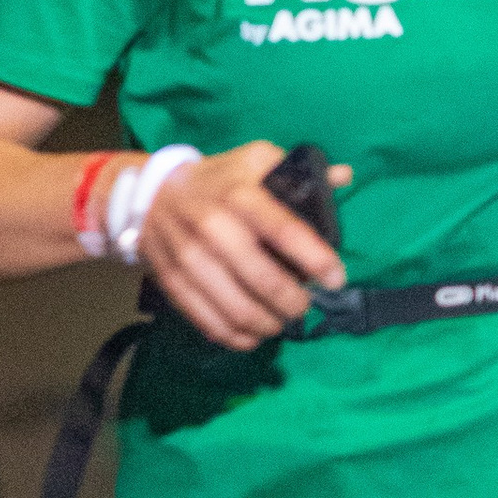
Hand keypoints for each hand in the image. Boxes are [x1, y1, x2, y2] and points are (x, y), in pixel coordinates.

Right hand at [135, 141, 350, 350]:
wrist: (151, 194)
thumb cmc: (219, 180)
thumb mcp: (256, 161)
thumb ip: (300, 172)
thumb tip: (345, 176)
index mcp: (241, 194)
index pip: (284, 230)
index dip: (316, 259)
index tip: (336, 279)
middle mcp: (213, 226)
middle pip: (263, 280)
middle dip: (294, 302)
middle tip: (305, 305)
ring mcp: (190, 257)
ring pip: (237, 309)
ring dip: (269, 324)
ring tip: (282, 321)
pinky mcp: (173, 282)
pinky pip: (209, 321)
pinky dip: (237, 337)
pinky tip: (253, 334)